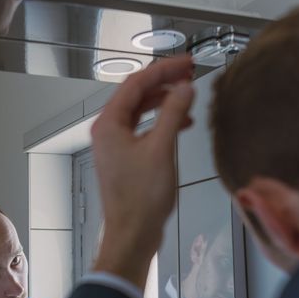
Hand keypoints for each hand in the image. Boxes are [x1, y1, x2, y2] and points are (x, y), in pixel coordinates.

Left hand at [91, 55, 195, 288]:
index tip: (189, 63)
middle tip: (191, 73)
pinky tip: (181, 124)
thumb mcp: (161, 149)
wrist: (132, 234)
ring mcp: (114, 146)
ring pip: (139, 112)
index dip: (163, 69)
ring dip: (163, 102)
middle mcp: (107, 131)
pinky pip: (141, 130)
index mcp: (109, 124)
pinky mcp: (124, 159)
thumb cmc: (143, 196)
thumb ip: (174, 113)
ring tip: (189, 97)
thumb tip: (185, 87)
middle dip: (164, 82)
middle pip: (136, 95)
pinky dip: (160, 123)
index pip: (136, 83)